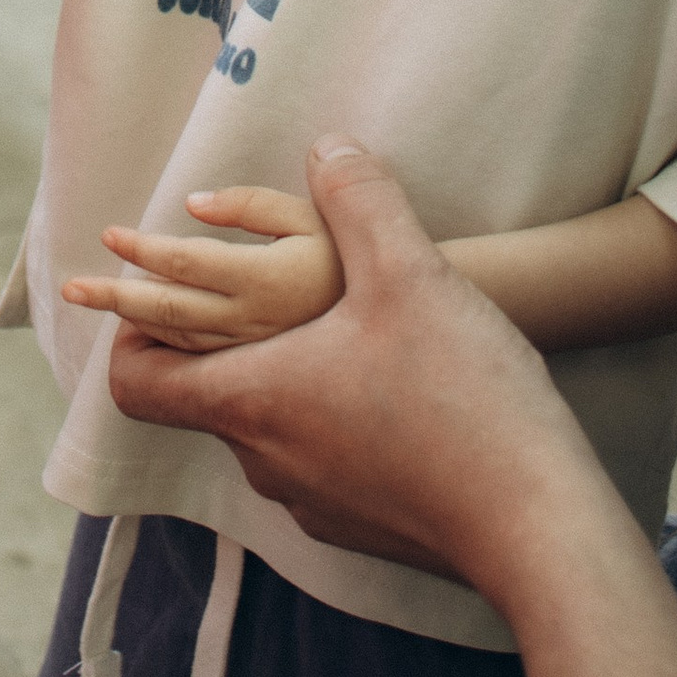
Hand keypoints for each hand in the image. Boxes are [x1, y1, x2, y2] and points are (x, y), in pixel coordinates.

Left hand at [79, 140, 586, 586]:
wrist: (540, 527)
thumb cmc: (461, 397)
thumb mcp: (410, 271)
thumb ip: (359, 201)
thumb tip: (328, 149)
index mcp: (252, 400)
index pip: (136, 381)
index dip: (135, 331)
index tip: (162, 292)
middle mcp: (266, 462)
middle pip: (201, 400)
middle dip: (210, 340)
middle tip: (240, 290)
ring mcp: (314, 504)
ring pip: (266, 431)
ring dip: (280, 378)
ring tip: (329, 332)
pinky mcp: (363, 527)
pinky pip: (319, 463)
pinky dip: (327, 420)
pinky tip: (387, 389)